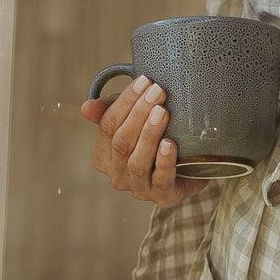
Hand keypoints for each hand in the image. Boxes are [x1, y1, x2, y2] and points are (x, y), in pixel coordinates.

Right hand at [81, 76, 209, 207]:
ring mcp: (139, 189)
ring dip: (149, 135)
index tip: (144, 81)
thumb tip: (86, 108)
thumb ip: (110, 110)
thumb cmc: (157, 136)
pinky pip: (161, 180)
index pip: (107, 126)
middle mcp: (117, 176)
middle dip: (139, 114)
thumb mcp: (134, 118)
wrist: (193, 165)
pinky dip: (164, 161)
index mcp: (103, 157)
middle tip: (158, 91)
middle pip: (122, 142)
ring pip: (137, 162)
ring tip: (162, 112)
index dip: (123, 103)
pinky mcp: (163, 198)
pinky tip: (170, 144)